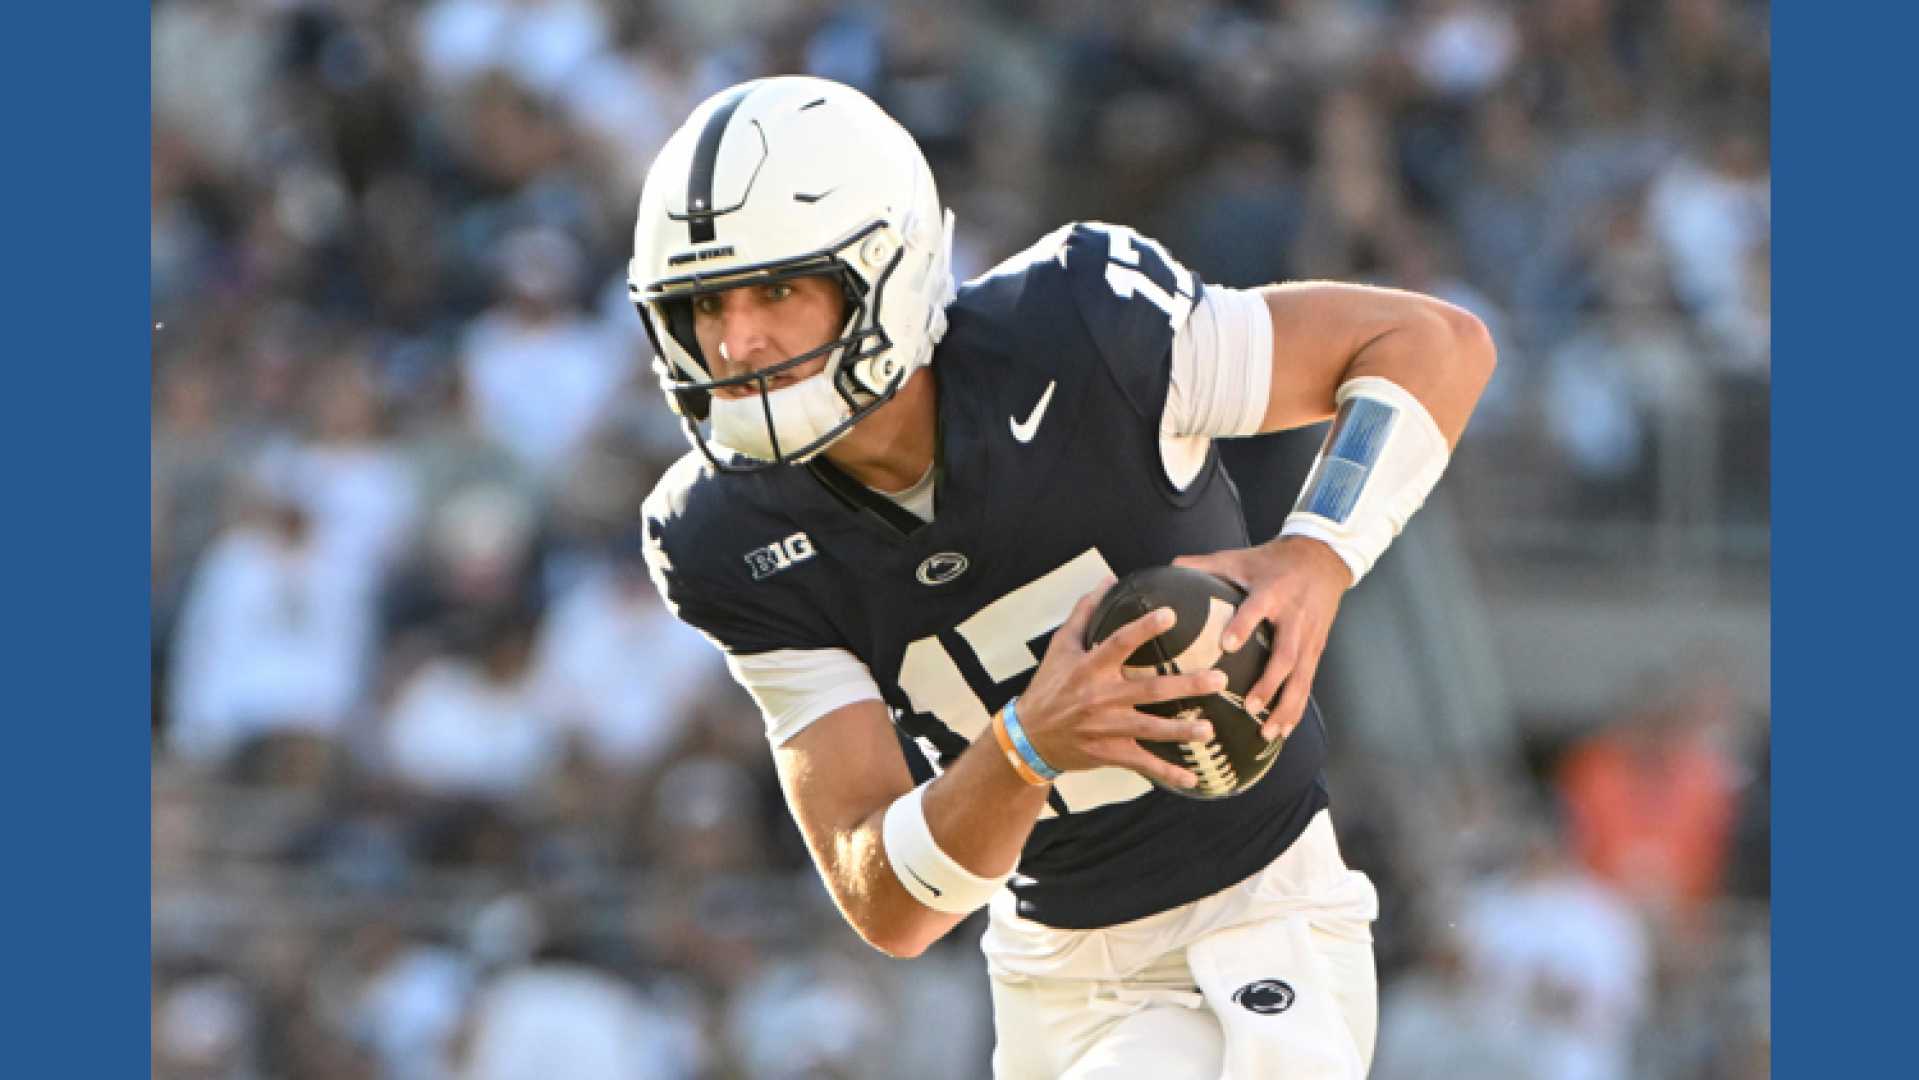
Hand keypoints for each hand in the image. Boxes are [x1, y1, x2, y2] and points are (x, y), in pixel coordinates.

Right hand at [1016, 580, 1229, 790]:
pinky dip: (1167, 773)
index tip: (1171, 614)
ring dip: (1182, 731)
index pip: (1119, 643)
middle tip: (1219, 679)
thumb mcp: (1061, 646)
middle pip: (1149, 690)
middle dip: (1186, 686)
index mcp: (1089, 667)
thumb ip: (1085, 612)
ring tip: (1210, 730)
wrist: (1030, 736)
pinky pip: (1142, 763)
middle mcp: (1099, 697)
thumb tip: (1108, 579)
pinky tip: (1193, 778)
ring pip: (1151, 729)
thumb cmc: (1050, 685)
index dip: (1144, 628)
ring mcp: (1106, 728)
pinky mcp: (1109, 753)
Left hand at [1174, 536, 1350, 740]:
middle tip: (1249, 706)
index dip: (1244, 625)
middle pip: (1285, 654)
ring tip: (1267, 731)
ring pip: (1301, 676)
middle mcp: (1293, 617)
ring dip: (1285, 706)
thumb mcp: (1240, 557)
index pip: (1257, 609)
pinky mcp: (1317, 649)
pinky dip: (1296, 708)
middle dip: (1269, 683)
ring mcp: (1309, 636)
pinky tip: (1283, 731)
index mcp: (1272, 592)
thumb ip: (1204, 564)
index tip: (1226, 645)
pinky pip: (1307, 683)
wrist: (1323, 557)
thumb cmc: (1273, 560)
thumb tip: (1167, 568)